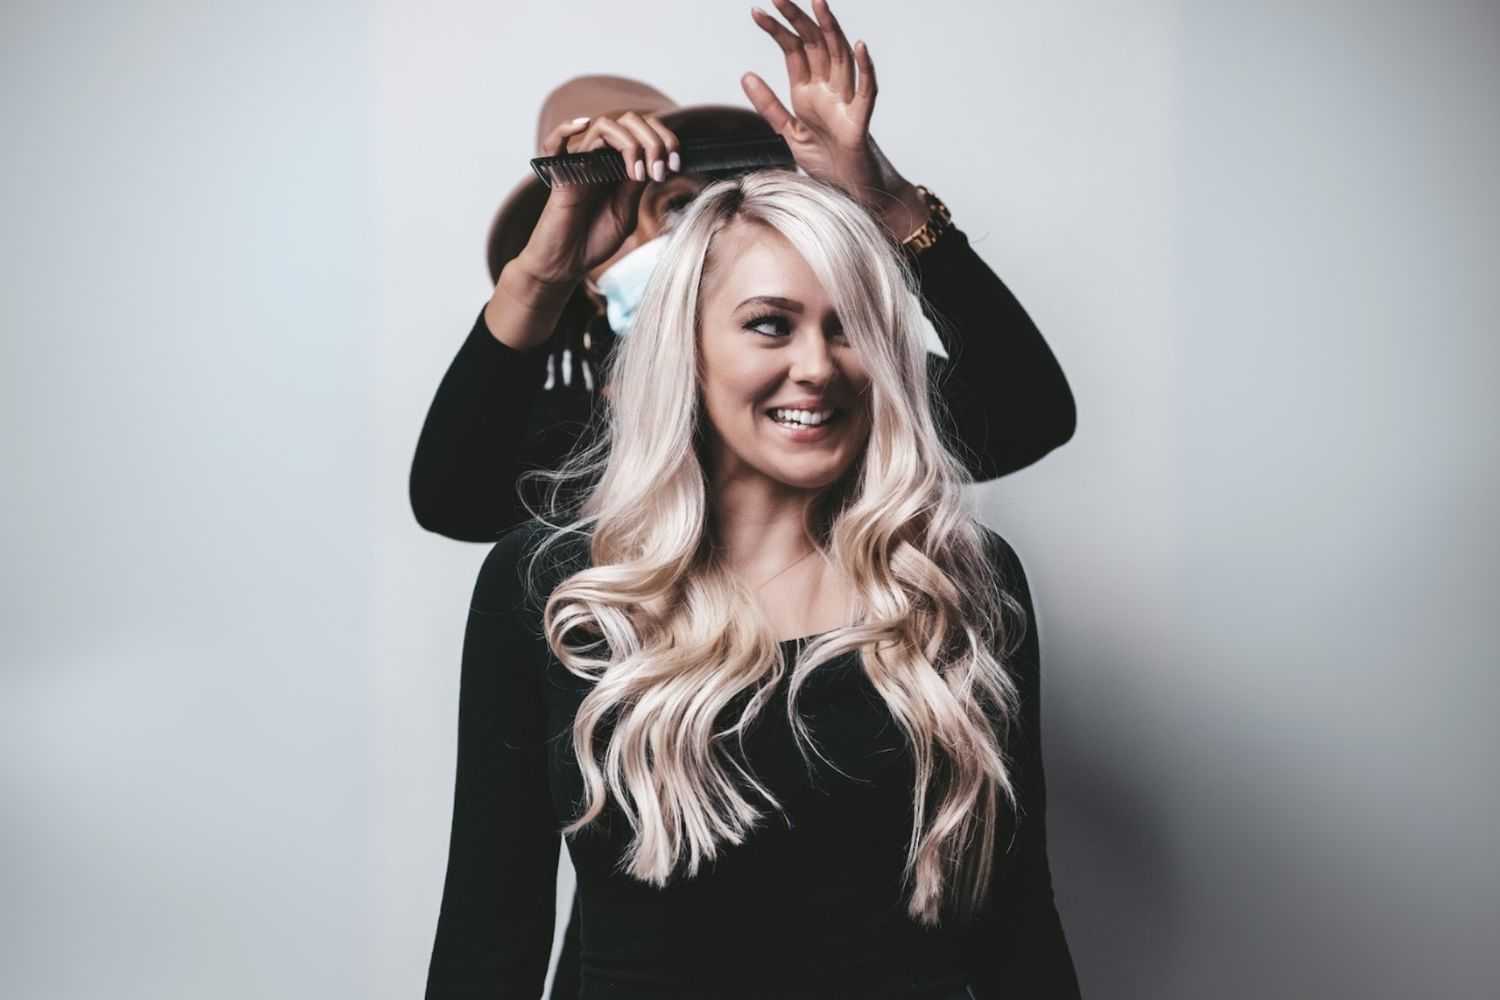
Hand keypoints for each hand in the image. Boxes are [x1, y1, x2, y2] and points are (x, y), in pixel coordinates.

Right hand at [515, 112, 681, 290]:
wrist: (568, 264)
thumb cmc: (594, 240)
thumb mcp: (626, 211)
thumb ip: (635, 185)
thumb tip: (654, 160)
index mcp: (619, 164)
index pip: (643, 132)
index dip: (665, 140)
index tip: (675, 165)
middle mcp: (600, 158)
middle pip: (628, 122)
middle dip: (653, 140)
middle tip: (661, 170)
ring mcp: (581, 164)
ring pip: (603, 126)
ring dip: (630, 142)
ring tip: (640, 173)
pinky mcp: (562, 177)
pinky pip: (555, 144)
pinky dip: (565, 129)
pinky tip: (582, 126)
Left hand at [741, 0, 926, 237]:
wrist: (849, 197)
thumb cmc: (826, 165)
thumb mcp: (789, 133)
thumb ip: (769, 106)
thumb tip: (745, 74)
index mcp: (809, 91)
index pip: (794, 51)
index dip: (777, 30)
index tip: (756, 12)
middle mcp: (828, 91)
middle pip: (816, 46)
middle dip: (798, 20)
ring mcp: (846, 104)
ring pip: (840, 59)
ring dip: (831, 31)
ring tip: (819, 4)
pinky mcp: (860, 124)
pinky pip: (866, 92)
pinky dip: (865, 70)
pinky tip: (859, 46)